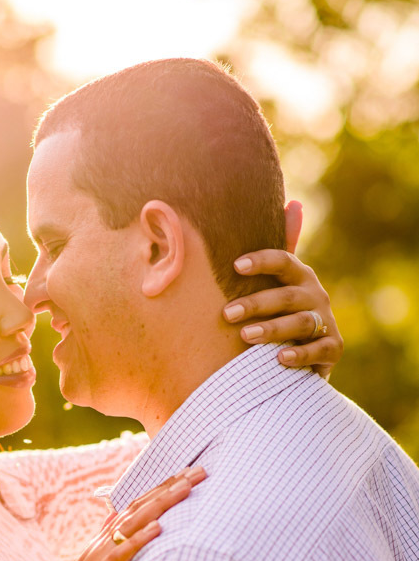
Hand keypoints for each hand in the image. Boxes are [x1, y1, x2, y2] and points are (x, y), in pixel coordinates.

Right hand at [30, 466, 205, 560]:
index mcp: (98, 551)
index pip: (132, 512)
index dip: (159, 492)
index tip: (184, 478)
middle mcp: (96, 549)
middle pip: (137, 508)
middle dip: (168, 487)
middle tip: (198, 470)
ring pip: (132, 523)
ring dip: (161, 503)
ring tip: (187, 487)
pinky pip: (120, 555)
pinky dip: (140, 539)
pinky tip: (160, 528)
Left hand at [223, 202, 341, 379]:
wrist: (309, 355)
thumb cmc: (284, 313)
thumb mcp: (279, 283)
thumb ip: (281, 249)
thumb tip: (293, 202)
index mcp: (301, 277)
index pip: (284, 261)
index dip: (262, 261)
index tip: (236, 265)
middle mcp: (316, 296)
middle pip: (287, 296)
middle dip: (257, 304)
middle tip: (227, 313)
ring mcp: (326, 322)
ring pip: (301, 323)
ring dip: (273, 329)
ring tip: (245, 337)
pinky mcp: (333, 349)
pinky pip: (319, 350)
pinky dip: (300, 355)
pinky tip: (279, 358)